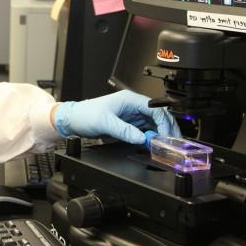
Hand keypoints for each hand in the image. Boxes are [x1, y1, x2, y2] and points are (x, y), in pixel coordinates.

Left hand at [52, 90, 180, 144]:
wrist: (73, 120)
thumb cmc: (85, 114)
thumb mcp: (105, 123)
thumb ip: (125, 131)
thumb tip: (142, 138)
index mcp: (129, 99)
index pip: (155, 109)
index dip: (164, 122)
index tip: (167, 136)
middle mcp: (132, 106)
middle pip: (157, 116)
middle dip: (166, 128)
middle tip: (172, 142)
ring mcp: (131, 115)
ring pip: (153, 124)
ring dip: (159, 134)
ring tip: (163, 146)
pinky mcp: (127, 124)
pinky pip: (144, 130)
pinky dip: (150, 137)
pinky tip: (152, 144)